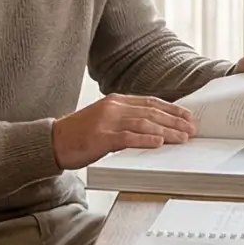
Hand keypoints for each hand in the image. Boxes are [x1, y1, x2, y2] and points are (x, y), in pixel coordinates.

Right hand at [52, 93, 195, 168]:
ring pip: (143, 124)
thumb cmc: (80, 134)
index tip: (188, 117)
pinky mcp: (100, 138)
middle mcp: (113, 107)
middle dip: (174, 121)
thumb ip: (127, 120)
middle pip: (151, 112)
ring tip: (181, 138)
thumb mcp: (105, 119)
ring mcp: (106, 122)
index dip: (172, 109)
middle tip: (191, 129)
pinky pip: (127, 138)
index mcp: (116, 101)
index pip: (151, 102)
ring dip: (166, 131)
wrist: (53, 141)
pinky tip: (158, 143)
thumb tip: (154, 127)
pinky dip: (145, 140)